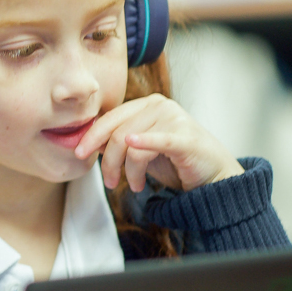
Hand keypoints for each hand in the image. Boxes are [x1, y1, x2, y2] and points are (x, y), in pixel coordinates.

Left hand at [74, 94, 244, 192]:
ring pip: (133, 145)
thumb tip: (89, 142)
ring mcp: (174, 119)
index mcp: (147, 105)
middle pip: (117, 133)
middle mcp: (160, 106)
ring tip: (137, 185)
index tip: (78, 154)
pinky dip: (144, 143)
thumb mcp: (142, 150)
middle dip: (109, 161)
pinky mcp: (186, 138)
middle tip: (111, 182)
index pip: (110, 118)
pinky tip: (133, 147)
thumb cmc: (177, 162)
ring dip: (130, 172)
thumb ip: (118, 142)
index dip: (91, 136)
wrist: (213, 176)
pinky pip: (158, 141)